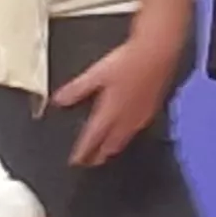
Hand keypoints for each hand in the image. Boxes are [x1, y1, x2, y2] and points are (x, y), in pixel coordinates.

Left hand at [51, 0, 190, 166]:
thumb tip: (58, 100)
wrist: (157, 54)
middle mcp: (124, 120)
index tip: (74, 161)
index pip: (92, 139)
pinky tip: (126, 132)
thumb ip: (77, 89)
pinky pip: (136, 132)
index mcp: (109, 113)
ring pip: (123, 141)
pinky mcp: (151, 111)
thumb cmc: (128, 62)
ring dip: (112, 149)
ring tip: (105, 154)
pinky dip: (126, 138)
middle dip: (98, 156)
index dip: (82, 152)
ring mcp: (139, 117)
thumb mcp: (96, 74)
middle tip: (88, 162)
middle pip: (109, 146)